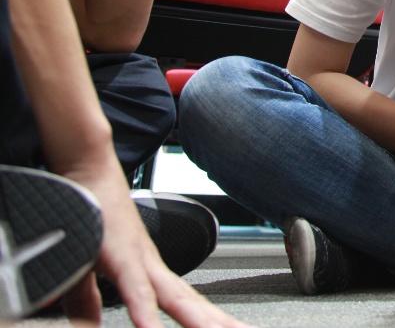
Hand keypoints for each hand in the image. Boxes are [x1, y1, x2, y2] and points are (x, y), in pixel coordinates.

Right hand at [60, 157, 249, 327]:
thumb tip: (90, 327)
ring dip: (200, 323)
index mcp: (150, 274)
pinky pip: (135, 290)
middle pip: (193, 307)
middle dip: (220, 326)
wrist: (89, 170)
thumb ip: (88, 303)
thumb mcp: (87, 270)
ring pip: (177, 300)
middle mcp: (153, 268)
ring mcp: (140, 260)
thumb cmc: (93, 216)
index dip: (209, 325)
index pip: (187, 308)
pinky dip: (144, 312)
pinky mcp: (119, 255)